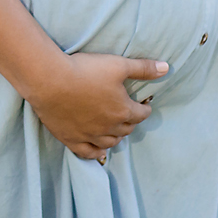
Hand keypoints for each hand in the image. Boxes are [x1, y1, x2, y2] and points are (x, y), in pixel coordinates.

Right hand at [26, 53, 169, 160]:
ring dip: (116, 136)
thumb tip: (166, 68)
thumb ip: (142, 68)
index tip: (144, 105)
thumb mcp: (118, 64)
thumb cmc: (85, 70)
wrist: (51, 80)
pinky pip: (88, 152)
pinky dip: (96, 152)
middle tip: (128, 114)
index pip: (141, 114)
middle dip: (130, 121)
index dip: (144, 109)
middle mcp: (110, 127)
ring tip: (116, 130)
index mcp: (123, 110)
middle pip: (126, 129)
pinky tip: (100, 150)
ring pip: (110, 142)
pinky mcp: (72, 139)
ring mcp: (90, 136)